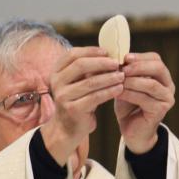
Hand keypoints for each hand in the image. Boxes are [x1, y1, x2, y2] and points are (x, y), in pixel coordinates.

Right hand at [41, 47, 122, 163]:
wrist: (68, 128)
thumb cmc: (78, 100)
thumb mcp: (79, 82)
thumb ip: (88, 69)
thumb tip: (110, 53)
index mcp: (57, 71)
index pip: (73, 54)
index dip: (91, 51)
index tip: (108, 52)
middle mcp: (56, 82)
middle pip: (81, 65)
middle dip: (102, 63)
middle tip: (117, 63)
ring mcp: (63, 96)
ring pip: (90, 82)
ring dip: (109, 77)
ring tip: (122, 76)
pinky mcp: (72, 109)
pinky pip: (95, 97)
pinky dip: (109, 91)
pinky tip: (120, 89)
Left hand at [115, 52, 174, 152]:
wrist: (132, 131)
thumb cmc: (128, 105)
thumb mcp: (126, 84)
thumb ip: (125, 72)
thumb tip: (114, 57)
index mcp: (162, 76)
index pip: (155, 59)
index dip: (140, 56)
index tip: (124, 57)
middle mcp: (168, 86)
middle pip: (158, 68)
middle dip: (138, 66)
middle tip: (122, 68)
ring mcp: (167, 99)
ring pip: (151, 84)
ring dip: (132, 81)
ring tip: (117, 80)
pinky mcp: (161, 111)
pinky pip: (145, 99)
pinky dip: (129, 94)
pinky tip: (117, 93)